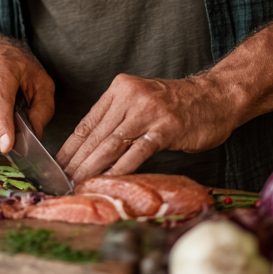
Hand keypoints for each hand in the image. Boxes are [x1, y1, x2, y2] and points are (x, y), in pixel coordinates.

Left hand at [55, 72, 235, 184]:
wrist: (215, 97)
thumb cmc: (177, 105)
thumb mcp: (141, 102)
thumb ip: (117, 119)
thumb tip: (90, 148)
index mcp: (119, 89)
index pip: (88, 122)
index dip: (70, 147)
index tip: (57, 165)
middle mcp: (130, 97)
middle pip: (96, 135)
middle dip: (76, 161)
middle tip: (62, 181)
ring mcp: (148, 112)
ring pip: (112, 144)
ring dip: (92, 167)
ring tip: (78, 184)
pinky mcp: (165, 128)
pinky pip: (137, 152)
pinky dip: (120, 169)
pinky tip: (108, 181)